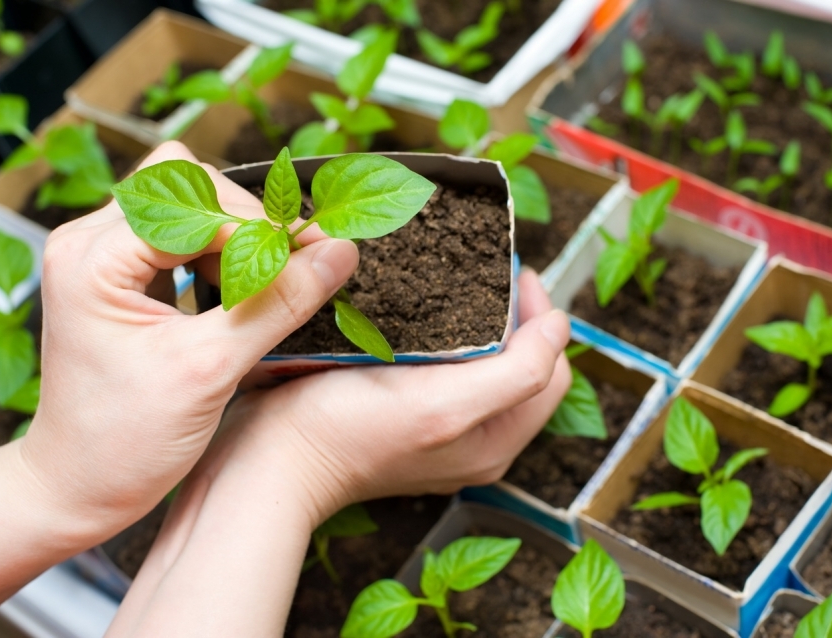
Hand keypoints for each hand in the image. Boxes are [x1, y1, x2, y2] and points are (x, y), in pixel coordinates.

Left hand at [0, 141, 359, 607]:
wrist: (79, 487)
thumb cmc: (123, 443)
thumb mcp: (210, 370)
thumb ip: (278, 304)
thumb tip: (339, 254)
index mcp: (94, 258)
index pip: (196, 203)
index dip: (263, 225)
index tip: (318, 252)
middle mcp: (90, 243)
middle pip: (189, 186)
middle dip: (248, 222)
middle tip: (294, 266)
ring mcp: (103, 258)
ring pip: (190, 207)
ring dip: (238, 239)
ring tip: (267, 286)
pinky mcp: (121, 278)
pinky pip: (183, 239)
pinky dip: (223, 257)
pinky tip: (241, 293)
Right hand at [108, 269, 570, 636]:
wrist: (271, 462)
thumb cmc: (348, 434)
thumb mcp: (445, 407)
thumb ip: (518, 373)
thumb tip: (560, 328)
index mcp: (498, 439)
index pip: (551, 366)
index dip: (539, 315)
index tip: (509, 272)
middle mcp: (477, 437)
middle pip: (522, 362)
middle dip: (512, 311)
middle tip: (482, 269)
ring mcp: (440, 426)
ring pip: (484, 359)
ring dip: (478, 318)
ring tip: (454, 281)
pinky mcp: (406, 413)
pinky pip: (446, 365)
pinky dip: (445, 332)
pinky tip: (419, 309)